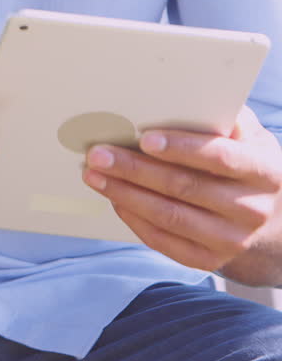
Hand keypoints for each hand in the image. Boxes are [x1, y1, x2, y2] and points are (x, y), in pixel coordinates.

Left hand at [82, 106, 281, 274]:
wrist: (267, 222)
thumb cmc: (245, 167)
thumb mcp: (249, 139)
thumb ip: (224, 120)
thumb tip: (184, 100)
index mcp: (264, 172)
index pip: (220, 158)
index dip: (181, 148)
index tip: (144, 138)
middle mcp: (251, 209)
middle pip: (184, 187)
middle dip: (135, 169)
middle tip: (98, 154)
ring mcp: (231, 239)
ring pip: (168, 216)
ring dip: (124, 194)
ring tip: (94, 176)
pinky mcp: (207, 260)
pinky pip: (162, 240)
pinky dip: (133, 218)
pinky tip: (114, 199)